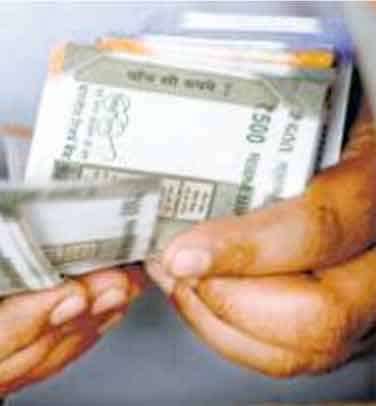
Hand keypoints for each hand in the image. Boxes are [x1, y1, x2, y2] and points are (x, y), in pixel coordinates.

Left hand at [147, 104, 375, 376]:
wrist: (350, 153)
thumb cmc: (324, 125)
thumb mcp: (303, 110)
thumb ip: (251, 133)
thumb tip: (172, 150)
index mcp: (374, 184)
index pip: (318, 229)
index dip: (245, 250)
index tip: (181, 253)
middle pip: (317, 317)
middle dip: (226, 299)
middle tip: (178, 265)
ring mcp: (366, 295)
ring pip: (302, 351)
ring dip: (218, 321)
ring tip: (178, 278)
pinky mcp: (342, 321)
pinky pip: (287, 357)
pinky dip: (229, 334)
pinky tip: (199, 295)